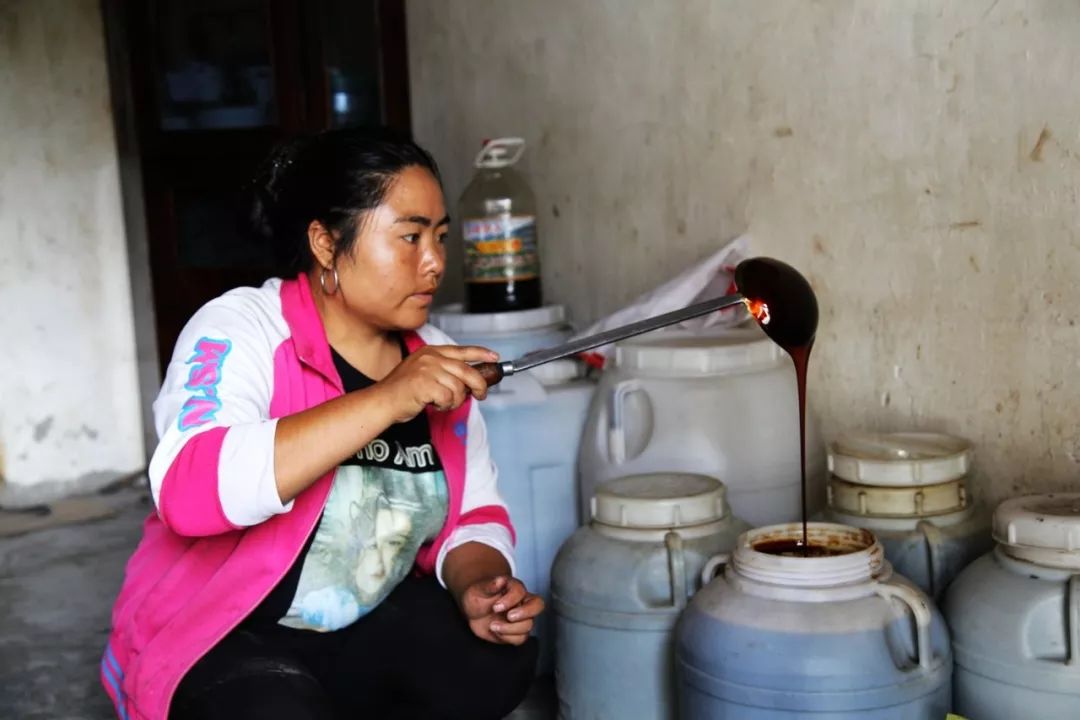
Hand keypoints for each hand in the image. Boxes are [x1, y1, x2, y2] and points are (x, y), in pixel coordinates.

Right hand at [378, 345, 496, 421]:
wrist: (382, 401)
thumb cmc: (402, 392)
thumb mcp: (424, 373)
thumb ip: (444, 372)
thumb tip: (469, 381)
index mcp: (431, 352)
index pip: (462, 350)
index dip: (480, 353)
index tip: (494, 357)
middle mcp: (430, 357)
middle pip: (467, 371)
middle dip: (479, 385)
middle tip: (481, 395)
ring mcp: (428, 369)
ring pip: (459, 388)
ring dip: (455, 401)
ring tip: (441, 402)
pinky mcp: (426, 384)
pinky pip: (449, 398)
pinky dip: (445, 406)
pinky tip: (434, 404)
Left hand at [458, 575, 544, 645]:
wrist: (473, 611)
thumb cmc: (478, 596)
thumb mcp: (479, 589)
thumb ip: (490, 585)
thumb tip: (500, 580)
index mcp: (513, 588)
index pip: (521, 591)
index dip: (510, 600)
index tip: (496, 607)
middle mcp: (521, 602)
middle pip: (537, 605)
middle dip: (524, 613)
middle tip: (508, 617)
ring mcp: (521, 618)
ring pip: (528, 625)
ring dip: (509, 628)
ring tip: (493, 626)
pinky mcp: (516, 632)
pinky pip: (521, 638)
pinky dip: (508, 637)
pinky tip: (497, 631)